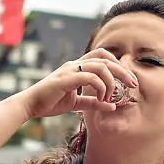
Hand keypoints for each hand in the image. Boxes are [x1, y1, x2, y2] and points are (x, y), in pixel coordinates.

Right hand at [18, 49, 139, 118]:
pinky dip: (101, 87)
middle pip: (106, 58)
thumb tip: (113, 106)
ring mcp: (70, 70)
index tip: (128, 81)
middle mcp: (74, 64)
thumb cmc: (49, 103)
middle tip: (133, 84)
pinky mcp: (66, 79)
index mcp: (77, 67)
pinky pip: (90, 77)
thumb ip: (93, 103)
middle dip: (123, 71)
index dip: (118, 65)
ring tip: (112, 96)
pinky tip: (102, 98)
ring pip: (100, 66)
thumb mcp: (76, 104)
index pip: (103, 56)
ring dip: (112, 81)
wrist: (29, 105)